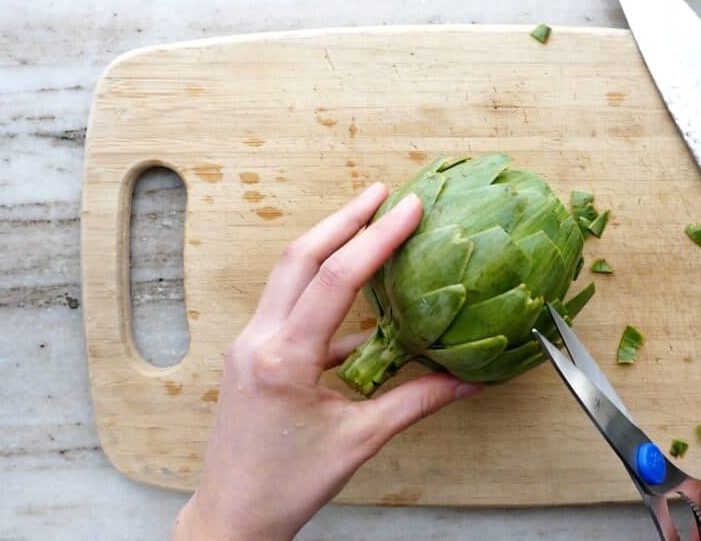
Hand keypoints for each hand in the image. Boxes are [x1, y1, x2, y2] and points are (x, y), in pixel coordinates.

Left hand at [171, 183, 482, 540]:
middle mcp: (259, 341)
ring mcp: (249, 345)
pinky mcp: (253, 354)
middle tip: (382, 191)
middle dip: (344, 218)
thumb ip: (417, 402)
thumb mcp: (360, 441)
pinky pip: (288, 305)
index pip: (335, 280)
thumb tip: (468, 380)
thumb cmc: (287, 486)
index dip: (376, 238)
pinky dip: (322, 287)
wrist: (232, 515)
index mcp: (284, 359)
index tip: (409, 208)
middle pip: (300, 257)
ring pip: (287, 274)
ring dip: (328, 242)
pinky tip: (358, 295)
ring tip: (367, 219)